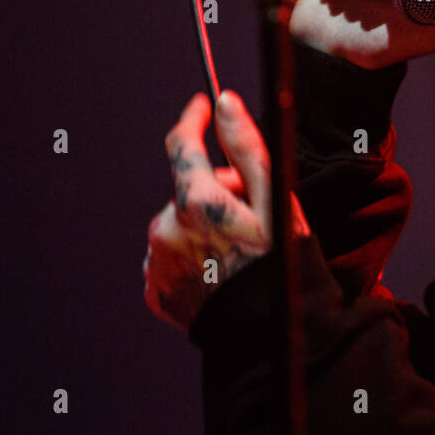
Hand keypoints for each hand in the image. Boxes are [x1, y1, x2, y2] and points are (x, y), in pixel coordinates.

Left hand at [143, 90, 309, 330]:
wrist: (267, 334)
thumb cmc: (281, 265)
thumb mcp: (275, 201)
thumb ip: (246, 147)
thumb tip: (223, 101)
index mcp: (195, 203)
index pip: (181, 144)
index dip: (193, 119)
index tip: (202, 107)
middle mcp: (165, 229)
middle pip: (188, 192)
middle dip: (216, 193)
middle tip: (251, 217)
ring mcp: (156, 262)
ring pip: (178, 224)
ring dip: (202, 227)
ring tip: (236, 253)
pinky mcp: (154, 289)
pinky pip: (170, 257)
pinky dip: (191, 257)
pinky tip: (219, 273)